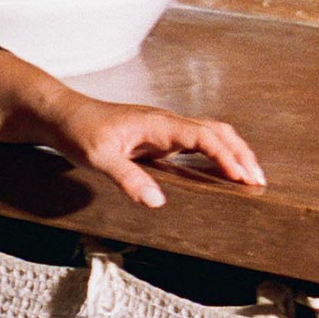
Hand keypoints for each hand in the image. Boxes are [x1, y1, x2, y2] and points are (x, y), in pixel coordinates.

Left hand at [0, 46, 265, 209]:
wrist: (60, 115)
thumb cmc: (78, 131)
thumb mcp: (98, 157)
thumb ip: (128, 178)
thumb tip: (157, 202)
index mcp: (157, 124)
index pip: (204, 137)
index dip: (227, 157)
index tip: (244, 177)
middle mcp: (165, 123)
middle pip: (216, 132)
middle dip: (241, 154)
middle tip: (259, 181)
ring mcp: (162, 130)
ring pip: (209, 135)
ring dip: (231, 153)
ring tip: (249, 178)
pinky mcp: (156, 139)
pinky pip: (194, 144)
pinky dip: (214, 155)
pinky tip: (219, 173)